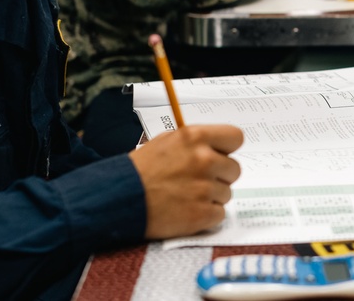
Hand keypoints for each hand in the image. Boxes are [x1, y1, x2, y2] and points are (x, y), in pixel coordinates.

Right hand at [129, 124, 243, 239]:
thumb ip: (194, 142)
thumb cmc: (139, 171)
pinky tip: (186, 210)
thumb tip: (215, 145)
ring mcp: (204, 188)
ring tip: (186, 196)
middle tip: (197, 181)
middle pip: (234, 169)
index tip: (221, 155)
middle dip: (219, 176)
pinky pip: (219, 214)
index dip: (228, 148)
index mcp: (196, 137)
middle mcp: (203, 160)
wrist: (117, 200)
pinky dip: (206, 215)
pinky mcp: (201, 214)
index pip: (236, 137)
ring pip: (226, 193)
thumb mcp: (165, 142)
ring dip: (210, 196)